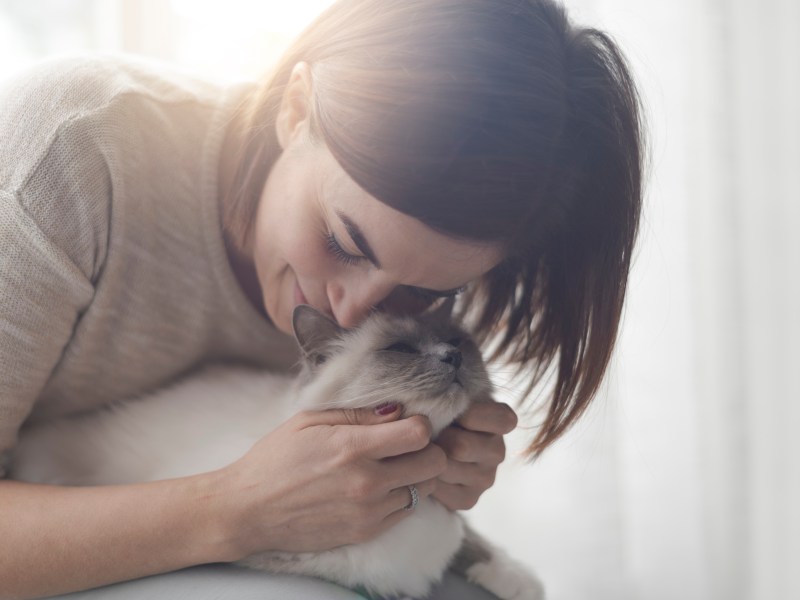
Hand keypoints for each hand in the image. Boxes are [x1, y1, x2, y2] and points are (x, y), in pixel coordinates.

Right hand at [217, 405, 447, 558]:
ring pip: (423, 489)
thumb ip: (357, 414)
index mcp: (352, 447)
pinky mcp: (365, 532)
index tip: (410, 423)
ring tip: (393, 466)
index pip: (420, 434)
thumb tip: (397, 410)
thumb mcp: (310, 422)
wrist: (249, 510)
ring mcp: (369, 511)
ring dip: (416, 476)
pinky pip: (405, 512)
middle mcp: (367, 481)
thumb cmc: (275, 459)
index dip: (422, 425)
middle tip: (411, 445)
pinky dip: (401, 497)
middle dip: (429, 450)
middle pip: (434, 464)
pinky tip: (380, 487)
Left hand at [432, 401, 517, 510]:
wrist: (425, 436)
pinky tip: (421, 466)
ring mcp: (485, 478)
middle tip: (422, 430)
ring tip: (418, 447)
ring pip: (446, 468)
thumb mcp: (449, 390)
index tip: (448, 408)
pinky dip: (423, 478)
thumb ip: (449, 391)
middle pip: (461, 447)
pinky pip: (440, 490)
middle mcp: (498, 451)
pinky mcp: (468, 499)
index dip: (469, 414)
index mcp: (502, 420)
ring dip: (425, 457)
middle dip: (435, 438)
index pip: (500, 419)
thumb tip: (434, 398)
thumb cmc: (437, 406)